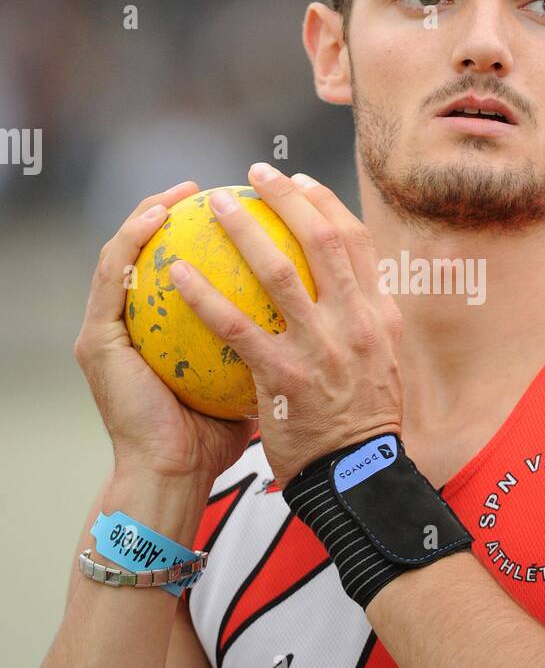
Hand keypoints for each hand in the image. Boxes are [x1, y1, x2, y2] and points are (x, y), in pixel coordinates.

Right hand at [74, 180, 257, 482]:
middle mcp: (137, 327)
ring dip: (149, 212)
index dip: (208, 239)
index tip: (247, 209)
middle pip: (151, 251)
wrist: (176, 477)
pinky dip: (131, 239)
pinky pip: (112, 276)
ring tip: (184, 190)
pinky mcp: (96, 340)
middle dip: (173, 210)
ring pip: (125, 252)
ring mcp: (111, 331)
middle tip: (211, 190)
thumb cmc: (219, 438)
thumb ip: (273, 348)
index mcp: (169, 335)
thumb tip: (325, 318)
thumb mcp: (254, 384)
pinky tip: (157, 215)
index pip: (186, 274)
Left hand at [166, 164, 403, 487]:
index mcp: (380, 316)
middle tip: (257, 174)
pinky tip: (175, 275)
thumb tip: (345, 285)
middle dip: (288, 199)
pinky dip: (203, 295)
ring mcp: (322, 349)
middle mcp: (357, 323)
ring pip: (279, 273)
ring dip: (244, 232)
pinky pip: (236, 326)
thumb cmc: (361, 424)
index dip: (327, 204)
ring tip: (215, 205)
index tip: (301, 181)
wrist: (357, 478)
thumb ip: (363, 322)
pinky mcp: (285, 376)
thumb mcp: (383, 364)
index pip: (358, 242)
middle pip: (323, 241)